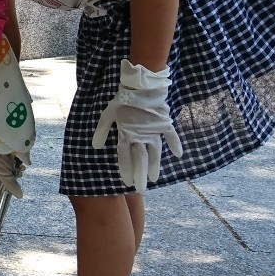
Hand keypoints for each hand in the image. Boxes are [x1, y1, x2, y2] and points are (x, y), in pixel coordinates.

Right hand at [0, 147, 23, 202]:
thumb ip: (11, 185)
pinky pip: (18, 167)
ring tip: (17, 170)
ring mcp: (4, 165)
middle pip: (3, 183)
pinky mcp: (12, 159)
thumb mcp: (3, 174)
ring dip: (16, 174)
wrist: (3, 139)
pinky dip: (20, 167)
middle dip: (10, 184)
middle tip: (12, 183)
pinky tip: (21, 165)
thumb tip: (19, 196)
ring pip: (12, 175)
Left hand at [91, 60, 181, 192]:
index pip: (124, 156)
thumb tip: (95, 147)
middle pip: (140, 159)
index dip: (125, 169)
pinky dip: (176, 144)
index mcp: (126, 134)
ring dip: (154, 166)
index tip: (126, 182)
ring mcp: (154, 131)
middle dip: (139, 175)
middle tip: (140, 190)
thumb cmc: (122, 99)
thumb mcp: (107, 114)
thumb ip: (102, 130)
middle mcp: (141, 136)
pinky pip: (171, 136)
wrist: (141, 85)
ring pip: (155, 153)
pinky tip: (179, 155)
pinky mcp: (164, 124)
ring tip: (154, 179)